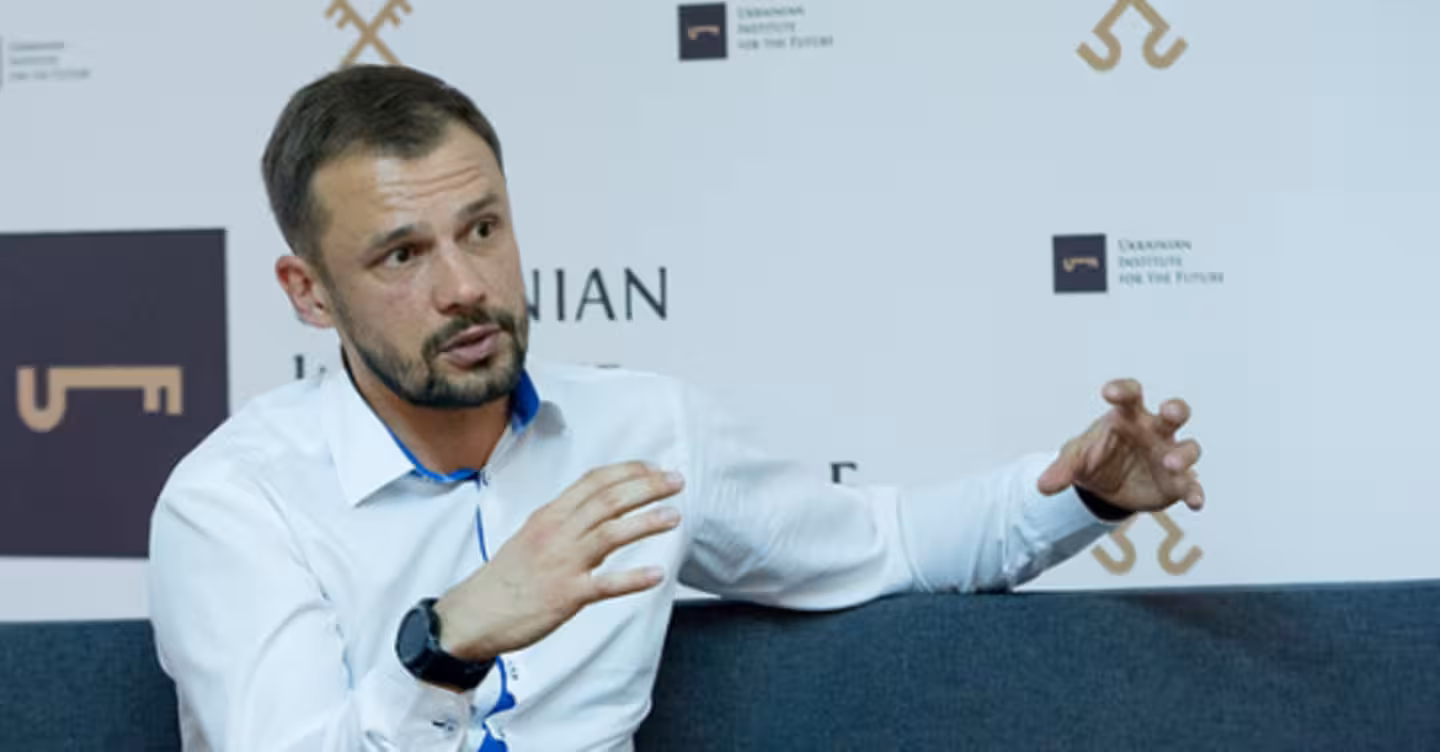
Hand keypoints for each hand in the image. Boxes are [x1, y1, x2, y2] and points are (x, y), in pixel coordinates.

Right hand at [433, 461, 683, 662]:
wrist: (474, 614)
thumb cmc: (506, 577)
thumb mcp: (531, 534)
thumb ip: (564, 519)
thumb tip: (596, 505)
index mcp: (549, 515)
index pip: (594, 482)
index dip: (628, 471)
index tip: (654, 468)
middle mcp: (557, 533)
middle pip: (608, 500)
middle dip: (647, 487)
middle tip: (676, 482)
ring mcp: (562, 563)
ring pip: (610, 533)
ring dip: (646, 522)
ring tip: (674, 516)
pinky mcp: (566, 595)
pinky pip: (606, 584)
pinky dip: (634, 578)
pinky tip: (658, 575)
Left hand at [1037, 379, 1204, 512]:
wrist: (1105, 487)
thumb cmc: (1094, 457)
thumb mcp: (1075, 459)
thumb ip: (1062, 469)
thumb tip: (1043, 486)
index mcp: (1128, 417)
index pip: (1130, 395)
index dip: (1123, 390)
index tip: (1109, 392)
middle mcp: (1154, 431)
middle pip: (1174, 413)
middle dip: (1175, 409)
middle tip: (1168, 411)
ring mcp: (1169, 455)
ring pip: (1188, 448)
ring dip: (1182, 455)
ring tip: (1169, 463)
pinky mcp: (1176, 482)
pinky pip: (1191, 485)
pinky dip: (1195, 492)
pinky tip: (1195, 502)